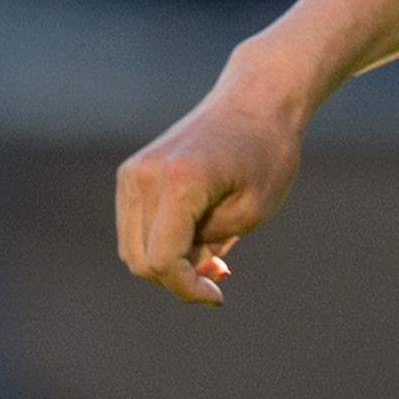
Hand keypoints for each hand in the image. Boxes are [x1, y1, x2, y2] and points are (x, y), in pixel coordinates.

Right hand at [115, 71, 308, 305]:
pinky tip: (199, 237)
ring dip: (169, 262)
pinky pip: (136, 228)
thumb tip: (179, 271)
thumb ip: (210, 246)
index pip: (163, 260)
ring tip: (215, 254)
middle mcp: (143, 177)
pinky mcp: (131, 174)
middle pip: (140, 260)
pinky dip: (161, 242)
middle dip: (178, 278)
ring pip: (132, 247)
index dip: (187, 289)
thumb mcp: (252, 211)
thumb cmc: (267, 155)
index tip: (217, 297)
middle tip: (220, 272)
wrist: (255, 101)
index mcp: (179, 183)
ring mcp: (131, 174)